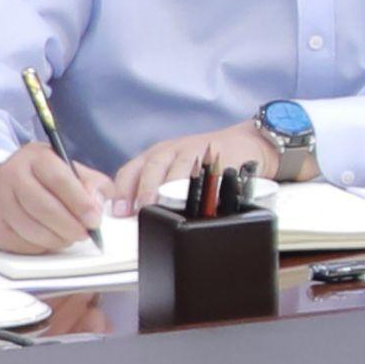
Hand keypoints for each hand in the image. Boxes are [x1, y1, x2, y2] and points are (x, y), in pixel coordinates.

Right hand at [0, 143, 110, 259]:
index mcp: (36, 157)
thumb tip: (97, 206)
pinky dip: (41, 247)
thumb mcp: (72, 171)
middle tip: (85, 234)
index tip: (95, 220)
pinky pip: (21, 243)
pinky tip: (50, 239)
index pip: (60, 180)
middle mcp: (11, 175)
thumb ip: (93, 184)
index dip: (80, 203)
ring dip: (58, 239)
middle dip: (70, 226)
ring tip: (70, 237)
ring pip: (32, 229)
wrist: (0, 189)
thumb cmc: (45, 181)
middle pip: (44, 208)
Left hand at [106, 123, 282, 209]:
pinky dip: (205, 183)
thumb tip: (133, 219)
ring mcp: (197, 150)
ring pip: (181, 164)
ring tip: (170, 202)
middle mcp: (173, 150)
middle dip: (147, 188)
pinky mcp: (220, 154)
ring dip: (174, 184)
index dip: (123, 191)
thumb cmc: (202, 164)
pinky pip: (211, 169)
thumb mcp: (171, 171)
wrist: (244, 145)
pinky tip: (202, 196)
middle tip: (143, 208)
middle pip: (154, 165)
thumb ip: (152, 189)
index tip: (120, 212)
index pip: (131, 170)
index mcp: (155, 156)